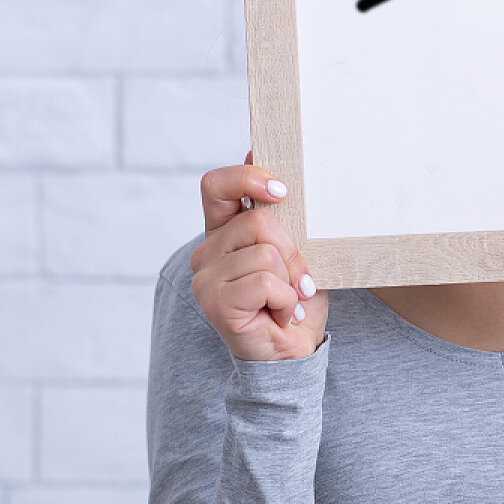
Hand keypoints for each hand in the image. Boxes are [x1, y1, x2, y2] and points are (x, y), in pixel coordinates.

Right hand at [190, 151, 327, 360]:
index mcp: (222, 233)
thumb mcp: (295, 248)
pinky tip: (281, 314)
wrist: (294, 354)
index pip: (216, 186)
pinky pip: (265, 281)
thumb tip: (256, 149)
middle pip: (259, 222)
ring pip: (266, 253)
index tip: (282, 191)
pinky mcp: (214, 302)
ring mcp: (205, 278)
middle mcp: (206, 252)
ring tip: (287, 300)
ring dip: (291, 280)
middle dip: (293, 251)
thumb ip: (277, 210)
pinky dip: (285, 299)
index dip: (247, 178)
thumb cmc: (295, 300)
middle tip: (297, 280)